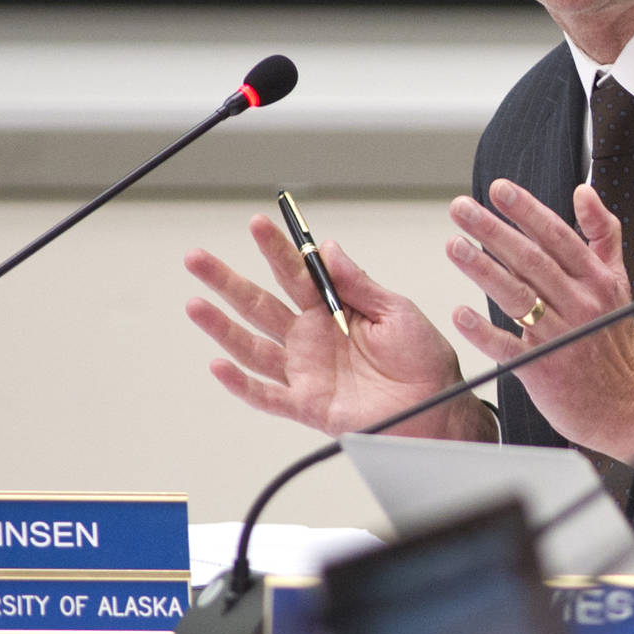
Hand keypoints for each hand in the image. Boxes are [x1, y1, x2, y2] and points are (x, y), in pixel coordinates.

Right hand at [184, 215, 495, 441]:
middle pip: (259, 304)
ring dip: (222, 327)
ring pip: (252, 346)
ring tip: (195, 303)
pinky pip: (267, 395)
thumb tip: (328, 248)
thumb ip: (359, 283)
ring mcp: (305, 371)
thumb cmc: (424, 361)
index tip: (258, 224)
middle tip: (197, 258)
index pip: (295, 274)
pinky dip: (241, 383)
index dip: (276, 250)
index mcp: (333, 310)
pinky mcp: (307, 404)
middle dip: (227, 281)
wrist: (438, 409)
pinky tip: (218, 364)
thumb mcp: (397, 311)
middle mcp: (312, 338)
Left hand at [444, 179, 633, 463]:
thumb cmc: (613, 341)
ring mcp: (560, 337)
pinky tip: (461, 313)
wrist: (627, 405)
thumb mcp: (618, 281)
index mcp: (596, 281)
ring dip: (483, 270)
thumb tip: (584, 193)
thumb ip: (602, 234)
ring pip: (518, 297)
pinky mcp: (542, 369)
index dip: (527, 211)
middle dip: (493, 231)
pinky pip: (508, 347)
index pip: (558, 237)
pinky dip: (484, 331)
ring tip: (454, 247)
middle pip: (532, 261)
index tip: (499, 190)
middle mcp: (579, 305)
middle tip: (461, 210)